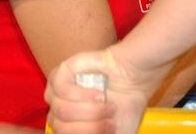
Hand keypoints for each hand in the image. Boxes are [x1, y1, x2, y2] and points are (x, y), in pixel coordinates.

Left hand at [45, 46, 171, 133]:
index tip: (110, 128)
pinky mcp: (64, 69)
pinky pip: (60, 88)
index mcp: (65, 123)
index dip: (87, 133)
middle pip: (61, 126)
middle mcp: (59, 106)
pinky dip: (82, 95)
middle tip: (110, 116)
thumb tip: (86, 133)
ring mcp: (59, 88)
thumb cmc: (125, 107)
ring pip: (60, 108)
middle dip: (90, 126)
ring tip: (107, 104)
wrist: (137, 80)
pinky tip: (99, 93)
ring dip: (90, 111)